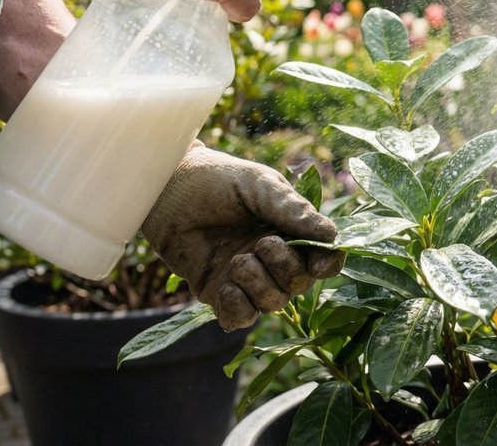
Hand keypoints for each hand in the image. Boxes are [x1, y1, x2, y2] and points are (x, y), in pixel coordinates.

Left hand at [142, 145, 343, 330]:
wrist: (167, 188)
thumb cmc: (217, 179)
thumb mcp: (260, 186)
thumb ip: (292, 211)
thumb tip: (330, 236)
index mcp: (291, 230)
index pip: (323, 256)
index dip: (327, 264)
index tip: (316, 264)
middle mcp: (273, 257)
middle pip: (299, 284)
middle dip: (286, 270)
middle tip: (262, 244)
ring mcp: (246, 276)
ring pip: (272, 303)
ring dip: (259, 287)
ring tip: (237, 262)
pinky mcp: (217, 291)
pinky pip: (239, 318)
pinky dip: (237, 309)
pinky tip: (224, 288)